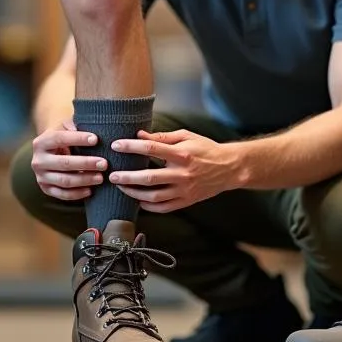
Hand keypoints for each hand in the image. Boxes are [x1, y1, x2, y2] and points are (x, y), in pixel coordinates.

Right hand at [30, 120, 107, 201]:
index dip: (78, 139)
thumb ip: (74, 125)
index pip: (60, 138)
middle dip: (86, 163)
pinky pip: (63, 195)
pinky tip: (91, 190)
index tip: (96, 139)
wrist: (51, 154)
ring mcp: (41, 177)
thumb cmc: (64, 138)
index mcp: (41, 142)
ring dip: (85, 180)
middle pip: (64, 163)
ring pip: (65, 181)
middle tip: (104, 163)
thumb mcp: (65, 127)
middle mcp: (38, 160)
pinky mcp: (46, 189)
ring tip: (101, 177)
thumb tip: (88, 129)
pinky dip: (78, 194)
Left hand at [108, 129, 244, 212]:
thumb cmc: (205, 149)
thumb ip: (163, 136)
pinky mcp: (187, 201)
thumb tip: (139, 134)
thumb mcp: (186, 136)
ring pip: (154, 196)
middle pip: (149, 177)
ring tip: (121, 187)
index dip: (131, 146)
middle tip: (112, 175)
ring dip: (134, 193)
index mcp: (181, 154)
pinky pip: (163, 207)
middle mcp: (182, 173)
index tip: (116, 145)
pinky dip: (148, 206)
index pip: (151, 148)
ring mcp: (184, 190)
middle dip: (127, 177)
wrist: (229, 168)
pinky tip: (138, 200)